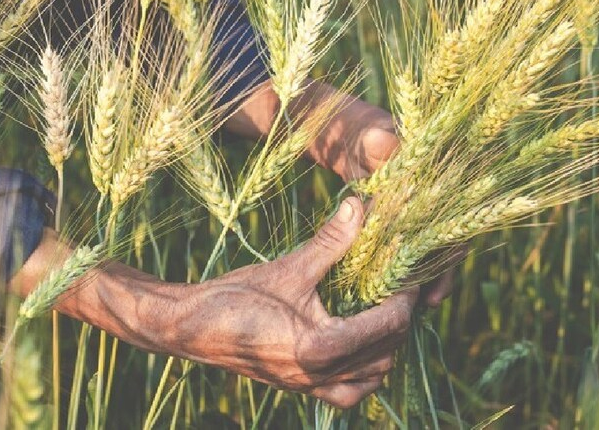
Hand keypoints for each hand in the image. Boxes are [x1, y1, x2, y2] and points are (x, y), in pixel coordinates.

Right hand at [169, 197, 416, 406]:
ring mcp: (309, 387)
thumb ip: (331, 241)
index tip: (408, 273)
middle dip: (399, 320)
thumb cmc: (235, 296)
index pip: (388, 326)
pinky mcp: (299, 387)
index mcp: (320, 349)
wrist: (189, 327)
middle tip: (398, 288)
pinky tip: (360, 344)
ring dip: (385, 347)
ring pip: (372, 378)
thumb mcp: (289, 267)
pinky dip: (363, 373)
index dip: (406, 297)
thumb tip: (361, 205)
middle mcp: (318, 376)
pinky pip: (347, 392)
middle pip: (387, 353)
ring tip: (381, 311)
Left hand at [225, 79, 454, 303]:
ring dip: (419, 275)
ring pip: (422, 248)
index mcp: (430, 168)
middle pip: (442, 236)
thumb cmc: (350, 126)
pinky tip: (388, 294)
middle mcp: (426, 190)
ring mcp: (410, 206)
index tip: (445, 265)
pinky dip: (397, 269)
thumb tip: (382, 143)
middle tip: (430, 302)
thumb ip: (373, 140)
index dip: (451, 239)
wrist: (333, 127)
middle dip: (438, 269)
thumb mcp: (362, 132)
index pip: (451, 209)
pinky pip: (401, 249)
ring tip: (411, 308)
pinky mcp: (393, 219)